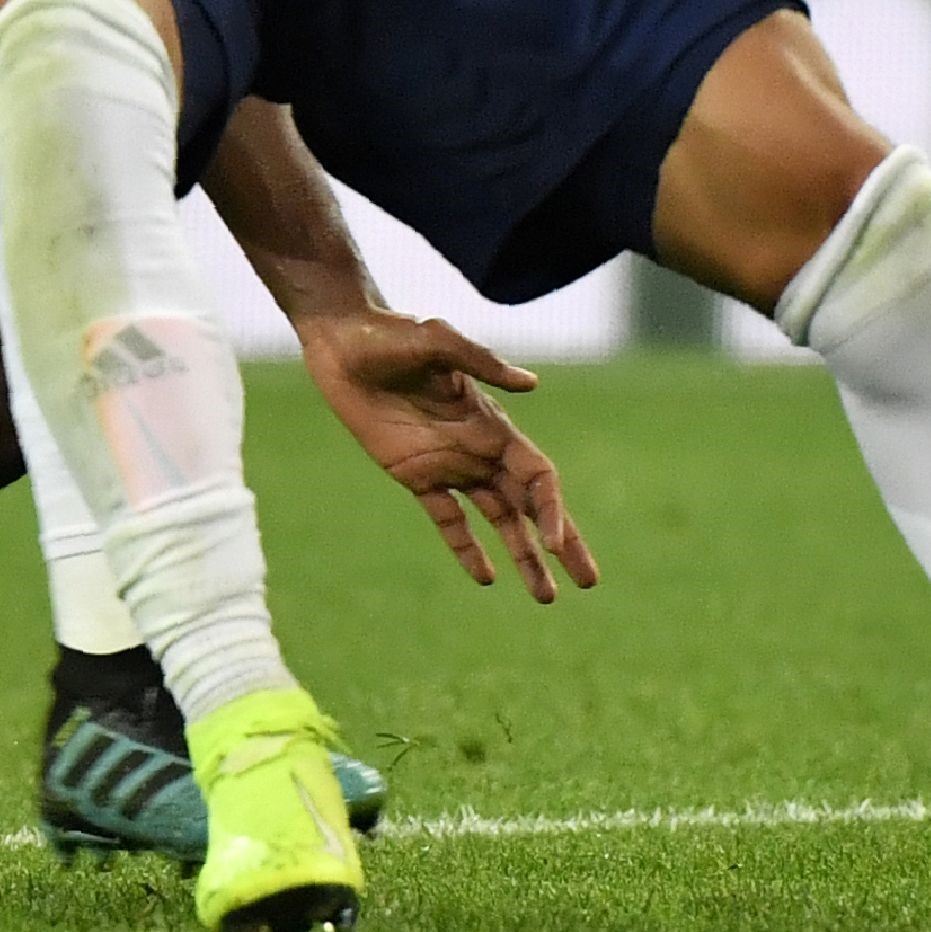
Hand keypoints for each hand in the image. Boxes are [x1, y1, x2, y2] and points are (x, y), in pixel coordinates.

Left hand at [293, 306, 597, 602]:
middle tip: (588, 582)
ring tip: (545, 597)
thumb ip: (482, 364)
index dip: (551, 510)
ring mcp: (448, 465)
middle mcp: (479, 449)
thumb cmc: (390, 334)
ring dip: (523, 556)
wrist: (342, 342)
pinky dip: (466, 548)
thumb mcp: (436, 341)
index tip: (554, 543)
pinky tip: (485, 578)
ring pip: (498, 519)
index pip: (538, 477)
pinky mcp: (414, 474)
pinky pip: (448, 520)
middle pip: (530, 506)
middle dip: (561, 542)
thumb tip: (532, 384)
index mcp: (493, 424)